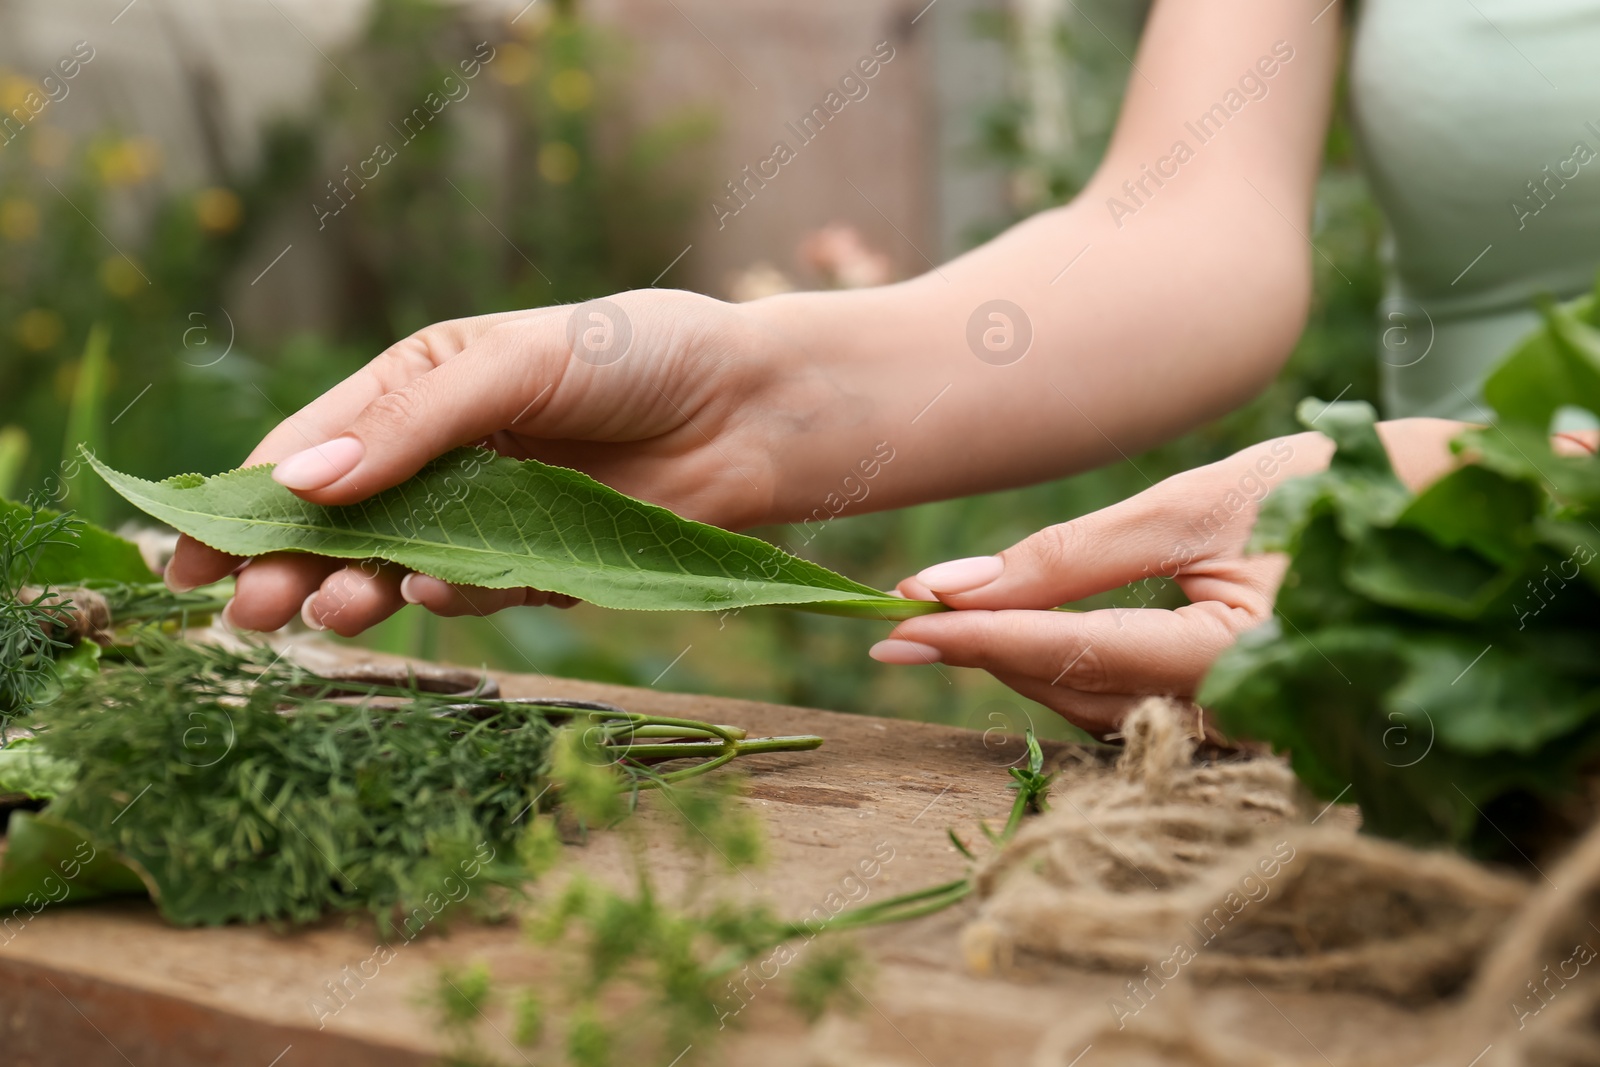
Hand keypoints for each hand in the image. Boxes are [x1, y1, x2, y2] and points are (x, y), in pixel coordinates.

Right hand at [169, 289, 796, 635]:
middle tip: (247, 611)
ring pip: (398, 570)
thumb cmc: (637, 355)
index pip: (312, 446)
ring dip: (354, 594)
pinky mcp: (540, 570)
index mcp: (421, 388)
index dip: (248, 499)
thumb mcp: (516, 362)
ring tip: (328, 612)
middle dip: (287, 565)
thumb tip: (299, 480)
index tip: (192, 554)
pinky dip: (451, 600)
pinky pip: (477, 595)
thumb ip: (413, 424)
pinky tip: (436, 595)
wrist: (750, 410)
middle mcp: (445, 457)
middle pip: (341, 523)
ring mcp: (490, 518)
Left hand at [869, 420, 1465, 737]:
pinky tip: (1018, 636)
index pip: (1074, 653)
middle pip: (1072, 690)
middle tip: (902, 617)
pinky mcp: (1222, 721)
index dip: (979, 639)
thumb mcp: (1194, 507)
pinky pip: (1123, 707)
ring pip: (1090, 708)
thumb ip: (1074, 556)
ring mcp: (1229, 731)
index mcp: (1232, 660)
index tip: (896, 628)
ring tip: (943, 620)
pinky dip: (1063, 669)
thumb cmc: (1322, 498)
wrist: (1421, 527)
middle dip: (985, 650)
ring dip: (1015, 661)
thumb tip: (956, 587)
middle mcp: (1229, 717)